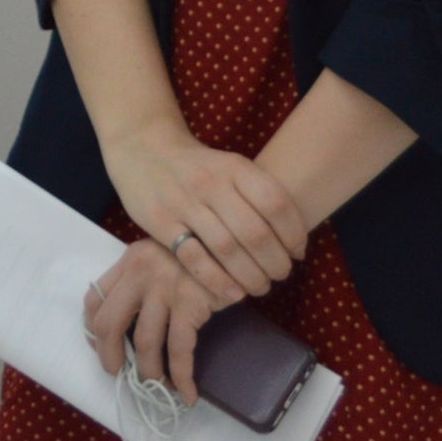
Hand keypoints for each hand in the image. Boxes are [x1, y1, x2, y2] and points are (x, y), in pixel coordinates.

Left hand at [83, 239, 219, 406]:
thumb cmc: (199, 254)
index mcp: (129, 260)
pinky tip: (187, 393)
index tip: (101, 348)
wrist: (234, 243)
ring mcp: (164, 287)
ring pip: (144, 342)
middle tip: (120, 375)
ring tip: (157, 388)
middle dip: (110, 357)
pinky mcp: (190, 303)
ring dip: (149, 373)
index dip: (92, 330)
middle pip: (109, 323)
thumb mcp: (161, 256)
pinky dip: (181, 377)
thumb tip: (126, 323)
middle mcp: (140, 272)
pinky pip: (179, 350)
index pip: (94, 298)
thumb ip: (141, 279)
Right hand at [102, 116, 310, 303]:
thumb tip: (295, 242)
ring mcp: (183, 202)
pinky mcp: (160, 222)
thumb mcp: (230, 166)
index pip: (276, 203)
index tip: (298, 253)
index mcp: (234, 166)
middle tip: (281, 275)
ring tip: (261, 287)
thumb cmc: (198, 166)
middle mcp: (210, 183)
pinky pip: (194, 258)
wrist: (143, 148)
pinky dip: (218, 281)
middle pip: (254, 232)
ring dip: (251, 276)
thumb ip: (258, 195)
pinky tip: (233, 292)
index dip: (294, 234)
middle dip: (276, 263)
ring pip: (227, 249)